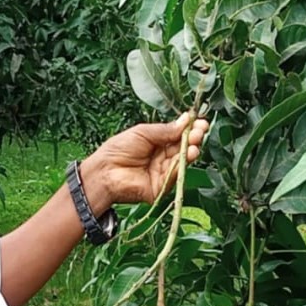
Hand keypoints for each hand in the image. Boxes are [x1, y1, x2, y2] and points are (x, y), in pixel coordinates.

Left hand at [79, 112, 209, 210]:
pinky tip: (191, 153)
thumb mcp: (143, 133)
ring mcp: (163, 172)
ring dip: (192, 149)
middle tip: (201, 129)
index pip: (178, 135)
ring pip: (182, 160)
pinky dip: (184, 164)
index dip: (189, 129)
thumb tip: (186, 119)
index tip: (200, 121)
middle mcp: (162, 157)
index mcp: (156, 143)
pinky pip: (176, 175)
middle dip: (194, 137)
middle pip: (183, 147)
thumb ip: (165, 129)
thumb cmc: (118, 149)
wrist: (104, 171)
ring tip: (197, 140)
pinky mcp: (162, 186)